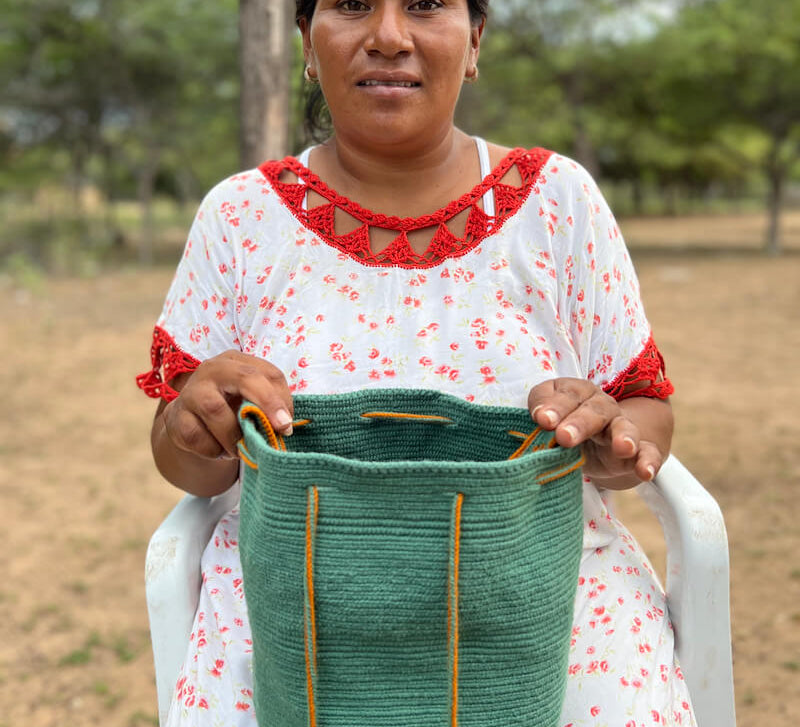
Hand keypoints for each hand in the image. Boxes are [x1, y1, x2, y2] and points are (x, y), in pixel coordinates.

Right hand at [162, 350, 292, 459]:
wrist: (191, 426)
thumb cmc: (231, 410)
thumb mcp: (253, 402)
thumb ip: (271, 407)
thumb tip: (284, 426)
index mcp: (238, 362)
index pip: (267, 373)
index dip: (279, 400)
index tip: (287, 426)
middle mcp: (213, 369)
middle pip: (244, 378)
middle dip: (265, 404)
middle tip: (277, 432)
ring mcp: (191, 392)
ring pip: (216, 410)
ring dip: (234, 436)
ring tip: (241, 450)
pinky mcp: (175, 418)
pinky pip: (198, 437)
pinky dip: (214, 450)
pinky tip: (219, 451)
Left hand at [527, 378, 666, 484]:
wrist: (591, 444)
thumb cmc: (562, 422)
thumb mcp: (547, 411)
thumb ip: (541, 407)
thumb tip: (541, 416)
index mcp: (579, 394)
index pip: (568, 396)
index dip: (555, 407)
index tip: (543, 420)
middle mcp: (602, 407)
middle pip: (594, 411)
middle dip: (580, 423)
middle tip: (564, 437)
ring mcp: (621, 428)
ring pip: (624, 427)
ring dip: (623, 437)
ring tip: (622, 447)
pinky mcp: (636, 452)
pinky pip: (648, 453)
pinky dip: (648, 461)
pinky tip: (645, 472)